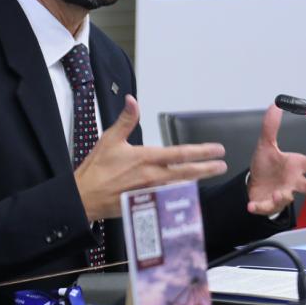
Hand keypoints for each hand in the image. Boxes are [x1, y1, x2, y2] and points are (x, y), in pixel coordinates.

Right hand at [73, 95, 227, 219]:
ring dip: (196, 181)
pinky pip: (168, 199)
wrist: (83, 198)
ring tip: (208, 175)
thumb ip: (126, 120)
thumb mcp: (110, 139)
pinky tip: (188, 192)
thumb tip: (132, 100)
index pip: (180, 154)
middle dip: (207, 168)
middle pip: (187, 172)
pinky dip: (180, 195)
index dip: (202, 152)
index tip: (217, 150)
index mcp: (146, 158)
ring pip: (180, 186)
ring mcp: (150, 192)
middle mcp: (152, 176)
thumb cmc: (95, 169)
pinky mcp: (145, 204)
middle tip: (222, 166)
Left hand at [246, 105, 305, 215]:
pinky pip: (265, 207)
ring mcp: (281, 194)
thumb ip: (271, 127)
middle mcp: (292, 182)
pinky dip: (259, 207)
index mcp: (295, 166)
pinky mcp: (268, 205)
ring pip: (286, 197)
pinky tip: (252, 206)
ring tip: (279, 194)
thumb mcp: (266, 144)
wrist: (254, 184)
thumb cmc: (267, 165)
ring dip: (283, 196)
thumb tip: (274, 105)